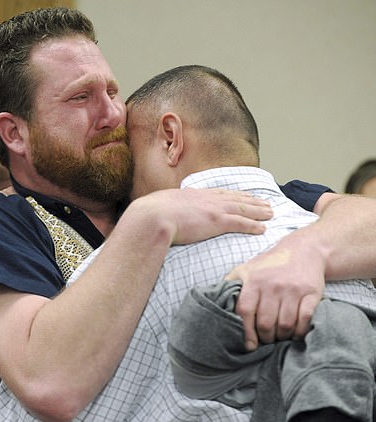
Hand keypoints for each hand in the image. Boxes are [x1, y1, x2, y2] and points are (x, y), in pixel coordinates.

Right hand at [140, 188, 272, 244]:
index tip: (245, 195)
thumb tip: (164, 212)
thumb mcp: (162, 205)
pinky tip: (263, 228)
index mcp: (195, 194)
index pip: (220, 193)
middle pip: (236, 198)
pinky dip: (254, 225)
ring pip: (243, 209)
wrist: (152, 217)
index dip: (235, 195)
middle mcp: (207, 199)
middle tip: (266, 203)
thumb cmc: (151, 214)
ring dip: (259, 211)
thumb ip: (170, 208)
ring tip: (271, 213)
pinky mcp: (217, 222)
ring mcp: (213, 209)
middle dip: (253, 200)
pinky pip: (241, 223)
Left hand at [225, 232, 324, 350]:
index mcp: (254, 280)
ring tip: (279, 337)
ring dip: (281, 337)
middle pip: (266, 322)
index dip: (245, 330)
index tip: (249, 344)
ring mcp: (292, 289)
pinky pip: (304, 319)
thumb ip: (231, 284)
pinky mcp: (311, 293)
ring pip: (285, 324)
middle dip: (265, 337)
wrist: (303, 250)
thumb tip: (216, 302)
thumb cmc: (270, 264)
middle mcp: (272, 285)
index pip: (245, 310)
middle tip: (265, 340)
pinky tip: (295, 334)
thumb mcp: (247, 268)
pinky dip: (299, 331)